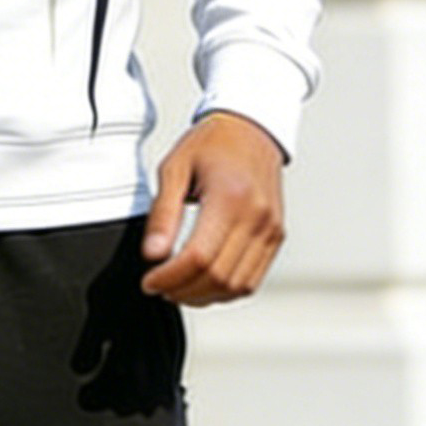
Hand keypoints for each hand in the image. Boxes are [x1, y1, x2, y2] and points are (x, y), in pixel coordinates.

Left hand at [141, 112, 286, 305]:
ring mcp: (270, 229)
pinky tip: (203, 283)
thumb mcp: (174, 169)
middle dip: (182, 291)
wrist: (252, 129)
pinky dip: (225, 291)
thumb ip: (162, 214)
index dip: (170, 277)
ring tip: (178, 288)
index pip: (199, 257)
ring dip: (203, 296)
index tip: (150, 280)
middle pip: (218, 277)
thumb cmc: (212, 144)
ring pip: (237, 286)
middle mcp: (257, 216)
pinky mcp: (276, 237)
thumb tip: (153, 254)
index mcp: (230, 197)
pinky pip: (252, 280)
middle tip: (159, 286)